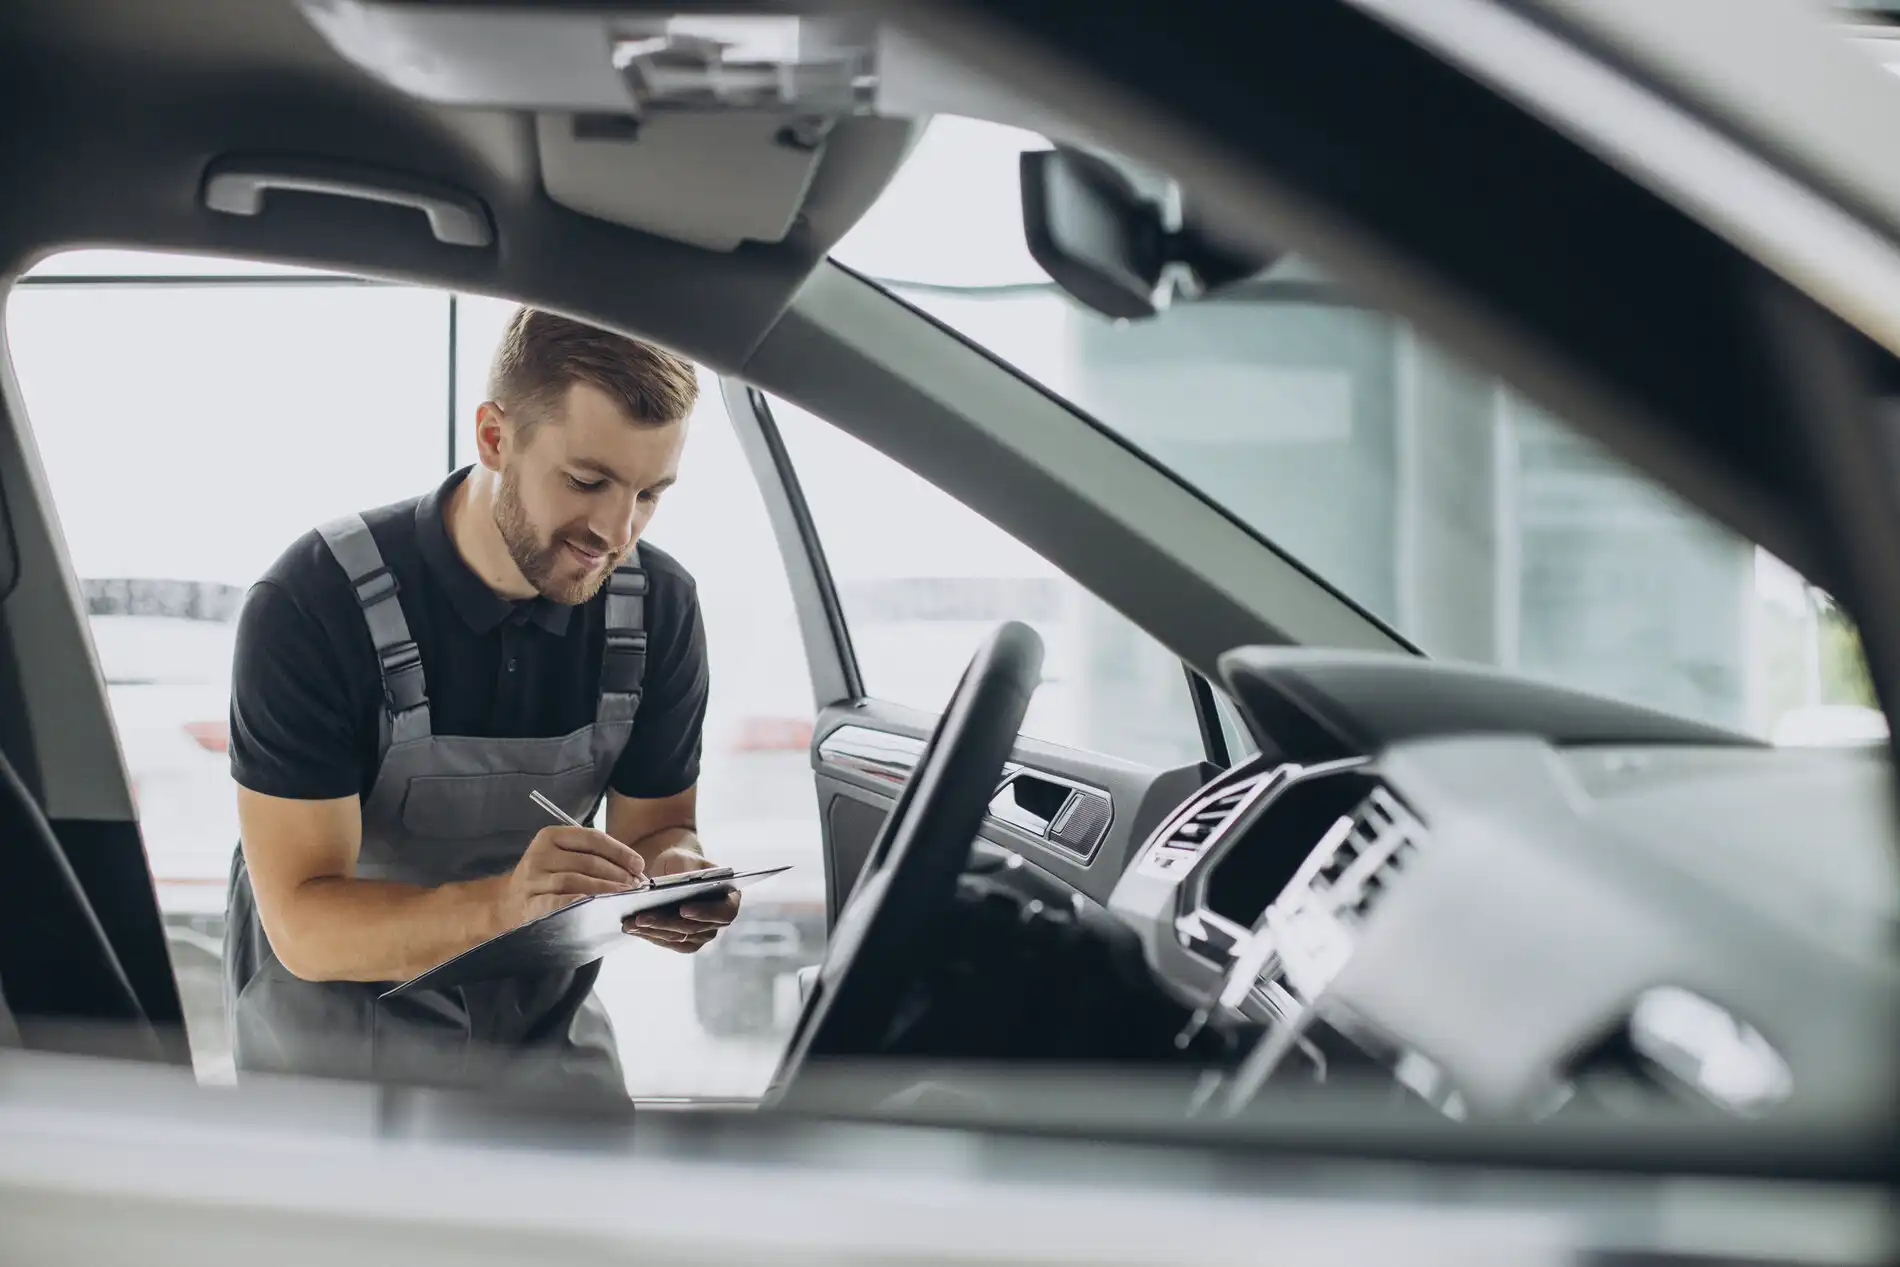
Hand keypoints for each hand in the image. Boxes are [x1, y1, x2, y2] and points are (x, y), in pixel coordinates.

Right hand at [505, 826, 645, 925]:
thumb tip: (634, 868)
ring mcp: (532, 879)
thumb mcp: (564, 857)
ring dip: (604, 889)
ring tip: (623, 896)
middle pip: (587, 861)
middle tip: (635, 885)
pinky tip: (596, 907)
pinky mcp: (530, 902)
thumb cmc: (548, 877)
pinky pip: (558, 901)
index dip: (620, 851)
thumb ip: (593, 856)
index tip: (639, 865)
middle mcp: (539, 854)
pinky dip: (578, 902)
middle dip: (617, 873)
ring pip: (575, 881)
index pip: (592, 838)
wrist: (510, 901)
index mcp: (550, 836)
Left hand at [622, 845, 740, 953]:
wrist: (674, 871)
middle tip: (642, 917)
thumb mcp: (686, 858)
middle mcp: (719, 920)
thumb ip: (688, 870)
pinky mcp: (684, 941)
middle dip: (666, 923)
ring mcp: (702, 934)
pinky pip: (668, 942)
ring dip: (653, 931)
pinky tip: (632, 928)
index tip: (683, 909)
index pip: (724, 911)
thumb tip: (680, 886)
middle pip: (695, 928)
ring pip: (679, 938)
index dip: (705, 913)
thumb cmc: (684, 862)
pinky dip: (649, 935)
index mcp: (730, 897)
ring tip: (631, 922)